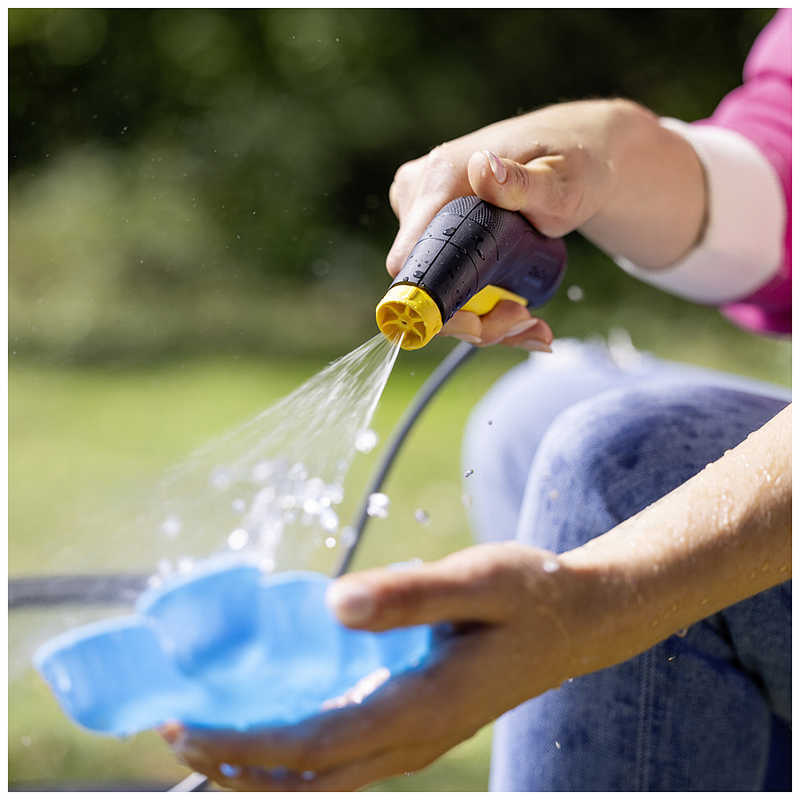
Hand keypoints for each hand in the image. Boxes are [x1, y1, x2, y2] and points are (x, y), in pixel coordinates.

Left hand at [161, 542, 579, 790]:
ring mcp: (418, 740)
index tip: (187, 727)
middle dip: (236, 769)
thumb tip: (333, 605)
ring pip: (325, 779)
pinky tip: (275, 718)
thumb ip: (409, 594)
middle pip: (310, 780)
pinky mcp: (418, 727)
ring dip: (262, 767)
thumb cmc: (530, 594)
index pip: (314, 747)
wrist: (577, 622)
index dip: (244, 745)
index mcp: (424, 707)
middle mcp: (415, 739)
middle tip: (176, 735)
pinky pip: (344, 758)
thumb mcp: (478, 579)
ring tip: (210, 736)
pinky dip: (296, 753)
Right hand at [386, 98, 704, 345]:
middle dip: (470, 319)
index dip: (436, 306)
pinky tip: (514, 310)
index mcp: (439, 177)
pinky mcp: (431, 228)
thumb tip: (482, 167)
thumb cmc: (572, 166)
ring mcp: (421, 212)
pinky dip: (476, 307)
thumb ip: (523, 182)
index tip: (481, 325)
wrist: (574, 156)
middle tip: (524, 322)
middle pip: (423, 284)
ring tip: (528, 319)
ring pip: (434, 289)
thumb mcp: (560, 182)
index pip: (408, 261)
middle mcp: (418, 194)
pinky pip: (444, 280)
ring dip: (479, 319)